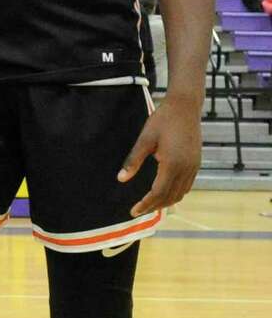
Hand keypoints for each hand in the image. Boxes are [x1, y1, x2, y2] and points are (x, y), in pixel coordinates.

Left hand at [117, 93, 201, 216]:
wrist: (185, 107)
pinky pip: (187, 185)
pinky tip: (165, 192)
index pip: (158, 192)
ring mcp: (194, 167)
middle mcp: (186, 169)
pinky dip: (175, 193)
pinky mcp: (196, 163)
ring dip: (166, 201)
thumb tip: (121, 179)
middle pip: (170, 197)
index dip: (146, 204)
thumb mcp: (144, 139)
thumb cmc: (162, 120)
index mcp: (172, 164)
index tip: (134, 211)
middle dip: (154, 206)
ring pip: (180, 193)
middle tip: (139, 210)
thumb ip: (133, 161)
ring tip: (150, 204)